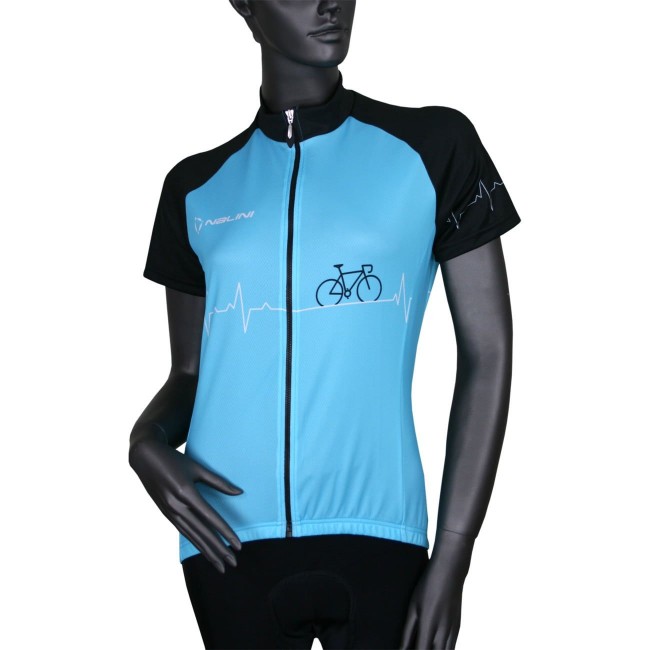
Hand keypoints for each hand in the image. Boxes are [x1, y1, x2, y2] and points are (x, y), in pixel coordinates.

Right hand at [129, 437, 243, 571]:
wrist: (145, 457)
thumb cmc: (174, 460)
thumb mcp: (197, 467)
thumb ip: (218, 482)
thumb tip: (240, 493)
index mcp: (186, 492)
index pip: (210, 518)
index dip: (225, 533)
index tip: (238, 546)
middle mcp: (177, 506)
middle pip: (202, 532)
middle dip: (218, 550)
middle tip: (233, 564)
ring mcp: (170, 512)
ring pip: (192, 536)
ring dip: (207, 552)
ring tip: (221, 565)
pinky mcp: (166, 514)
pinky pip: (184, 532)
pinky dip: (195, 543)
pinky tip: (204, 551)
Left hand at [400, 530, 473, 648]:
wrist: (450, 572)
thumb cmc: (428, 586)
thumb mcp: (413, 607)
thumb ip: (407, 631)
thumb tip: (401, 648)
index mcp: (428, 625)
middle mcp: (443, 631)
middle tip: (416, 645)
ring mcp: (453, 630)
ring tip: (424, 644)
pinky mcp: (458, 628)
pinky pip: (451, 647)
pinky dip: (443, 649)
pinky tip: (434, 644)